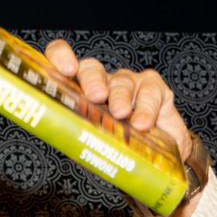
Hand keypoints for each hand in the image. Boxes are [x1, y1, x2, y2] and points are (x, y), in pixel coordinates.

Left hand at [43, 39, 193, 162]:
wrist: (151, 159)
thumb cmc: (114, 149)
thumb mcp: (92, 148)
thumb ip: (80, 143)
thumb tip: (69, 148)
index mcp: (79, 93)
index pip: (61, 61)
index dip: (61, 57)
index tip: (66, 70)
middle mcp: (102, 84)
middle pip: (91, 70)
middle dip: (92, 81)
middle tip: (96, 97)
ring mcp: (129, 84)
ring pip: (121, 82)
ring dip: (120, 96)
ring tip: (120, 113)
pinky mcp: (155, 90)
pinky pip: (151, 91)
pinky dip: (147, 108)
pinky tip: (142, 122)